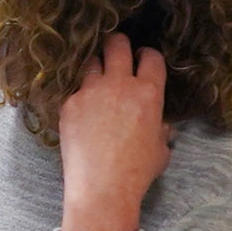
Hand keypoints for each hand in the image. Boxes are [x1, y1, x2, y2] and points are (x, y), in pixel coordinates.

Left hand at [57, 33, 171, 230]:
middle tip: (117, 50)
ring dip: (96, 66)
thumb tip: (162, 123)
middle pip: (116, 44)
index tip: (143, 60)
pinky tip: (82, 108)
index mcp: (148, 93)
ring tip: (97, 79)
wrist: (102, 187)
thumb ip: (161, 128)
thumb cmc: (137, 172)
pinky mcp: (69, 103)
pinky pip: (75, 89)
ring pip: (91, 62)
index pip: (151, 56)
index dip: (148, 56)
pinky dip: (80, 95)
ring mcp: (91, 91)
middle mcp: (119, 84)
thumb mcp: (161, 149)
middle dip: (118, 43)